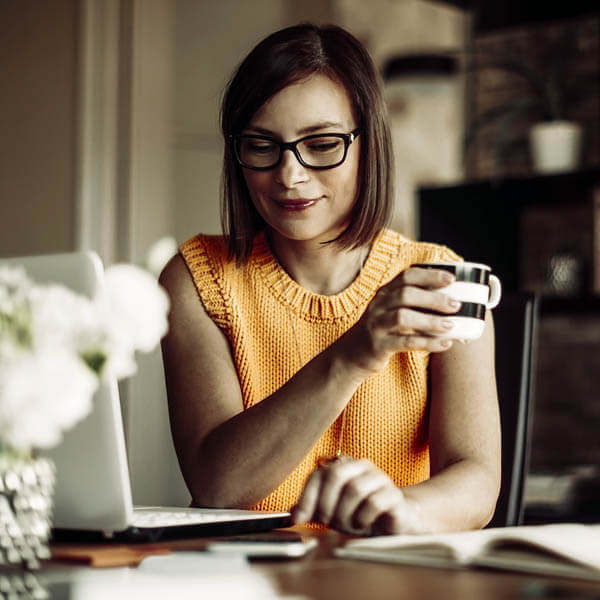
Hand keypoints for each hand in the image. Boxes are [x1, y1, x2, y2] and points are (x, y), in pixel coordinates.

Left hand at [291, 457, 422, 534]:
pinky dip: (364, 517)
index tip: (299, 519)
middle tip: (328, 522)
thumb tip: (291, 515)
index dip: (306, 498)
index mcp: (344, 466)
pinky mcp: (394, 495)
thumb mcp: (332, 511)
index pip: (319, 474)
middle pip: (336, 475)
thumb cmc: (360, 513)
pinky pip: (375, 502)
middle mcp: (361, 467)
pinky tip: (364, 524)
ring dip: (346, 514)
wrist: (396, 520)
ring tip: (348, 525)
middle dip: (327, 504)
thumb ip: (312, 510)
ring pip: (355, 489)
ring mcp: (380, 478)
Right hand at [340, 266, 460, 373]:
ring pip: (403, 317)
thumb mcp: (391, 311)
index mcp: (384, 293)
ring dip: (430, 320)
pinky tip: (444, 344)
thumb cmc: (382, 331)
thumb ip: (414, 305)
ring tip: (450, 325)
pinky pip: (405, 342)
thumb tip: (451, 302)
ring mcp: (376, 325)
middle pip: (405, 294)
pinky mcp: (378, 346)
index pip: (406, 277)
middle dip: (433, 298)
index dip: (429, 275)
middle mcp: (378, 306)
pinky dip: (427, 342)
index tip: (451, 279)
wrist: (351, 354)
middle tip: (456, 305)